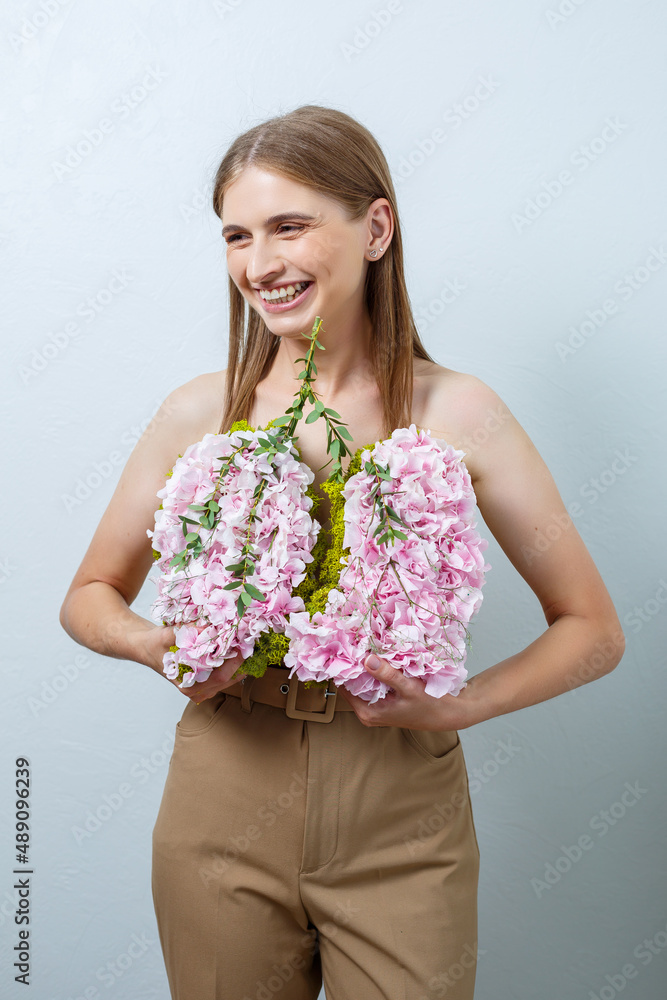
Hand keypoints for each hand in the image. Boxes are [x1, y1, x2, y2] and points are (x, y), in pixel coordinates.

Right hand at [139, 624, 246, 702]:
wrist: (145, 647)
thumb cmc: (155, 643)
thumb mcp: (168, 635)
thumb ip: (189, 632)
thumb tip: (211, 627)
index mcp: (188, 685)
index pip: (221, 676)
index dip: (236, 661)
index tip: (245, 645)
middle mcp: (196, 691)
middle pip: (229, 679)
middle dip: (241, 661)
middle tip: (251, 643)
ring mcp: (201, 688)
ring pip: (228, 679)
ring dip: (238, 663)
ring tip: (247, 645)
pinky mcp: (204, 681)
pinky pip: (223, 675)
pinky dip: (231, 663)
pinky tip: (237, 650)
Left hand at [335, 653, 472, 730]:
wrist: (448, 714)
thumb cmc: (430, 705)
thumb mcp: (408, 688)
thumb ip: (387, 675)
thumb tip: (367, 660)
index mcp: (368, 712)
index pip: (344, 687)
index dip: (345, 667)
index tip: (347, 647)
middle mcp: (368, 712)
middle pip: (351, 684)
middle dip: (355, 664)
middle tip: (356, 641)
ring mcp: (375, 707)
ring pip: (362, 682)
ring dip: (365, 666)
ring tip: (366, 645)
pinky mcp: (383, 702)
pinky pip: (372, 684)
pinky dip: (374, 671)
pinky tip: (379, 656)